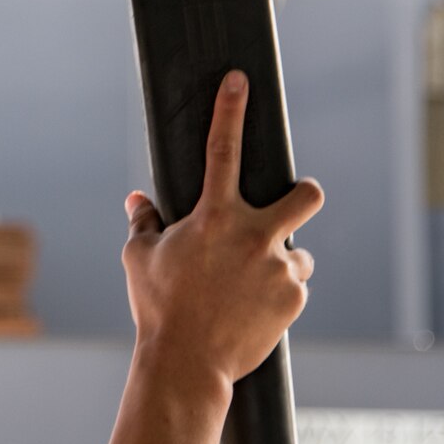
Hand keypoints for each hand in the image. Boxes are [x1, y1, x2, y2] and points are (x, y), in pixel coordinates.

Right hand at [121, 71, 321, 386]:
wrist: (187, 364)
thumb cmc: (158, 307)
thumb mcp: (139, 259)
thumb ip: (143, 223)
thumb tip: (137, 200)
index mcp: (214, 216)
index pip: (222, 149)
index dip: (230, 109)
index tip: (239, 79)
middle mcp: (254, 235)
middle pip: (306, 195)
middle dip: (305, 193)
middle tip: (292, 204)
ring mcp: (279, 267)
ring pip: (296, 251)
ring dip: (279, 261)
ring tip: (248, 288)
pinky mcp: (294, 299)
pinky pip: (293, 286)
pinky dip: (278, 294)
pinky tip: (252, 310)